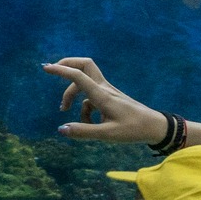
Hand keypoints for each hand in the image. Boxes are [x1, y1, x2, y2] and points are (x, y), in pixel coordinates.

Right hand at [42, 58, 166, 144]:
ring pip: (84, 83)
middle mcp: (104, 89)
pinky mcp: (110, 98)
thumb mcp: (107, 135)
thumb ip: (83, 132)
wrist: (155, 127)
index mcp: (102, 95)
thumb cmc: (133, 130)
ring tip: (64, 111)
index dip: (60, 70)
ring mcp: (107, 92)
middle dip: (67, 65)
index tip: (45, 68)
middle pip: (84, 65)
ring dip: (71, 94)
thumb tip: (61, 129)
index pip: (78, 76)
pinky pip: (90, 98)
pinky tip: (87, 124)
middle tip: (52, 71)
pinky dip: (83, 108)